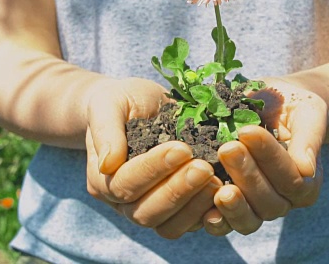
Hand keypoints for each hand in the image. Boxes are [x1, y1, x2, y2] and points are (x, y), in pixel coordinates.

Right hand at [85, 77, 220, 238]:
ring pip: (168, 226)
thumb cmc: (121, 102)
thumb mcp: (108, 104)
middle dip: (177, 191)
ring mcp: (149, 210)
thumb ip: (106, 131)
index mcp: (102, 179)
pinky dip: (208, 212)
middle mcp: (122, 203)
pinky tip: (226, 192)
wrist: (137, 105)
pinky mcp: (175, 212)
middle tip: (205, 168)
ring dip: (194, 206)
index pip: (125, 184)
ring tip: (218, 181)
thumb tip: (108, 164)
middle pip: (146, 212)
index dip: (154, 169)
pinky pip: (190, 224)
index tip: (182, 148)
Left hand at [203, 77, 325, 235]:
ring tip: (218, 188)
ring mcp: (256, 208)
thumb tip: (306, 170)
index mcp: (306, 180)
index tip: (247, 130)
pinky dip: (216, 221)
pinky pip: (225, 225)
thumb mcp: (306, 111)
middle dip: (248, 175)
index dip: (270, 156)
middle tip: (228, 148)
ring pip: (250, 220)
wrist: (267, 103)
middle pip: (270, 202)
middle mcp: (283, 200)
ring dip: (234, 205)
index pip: (292, 178)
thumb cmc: (289, 106)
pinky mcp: (230, 208)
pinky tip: (204, 210)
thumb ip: (309, 137)